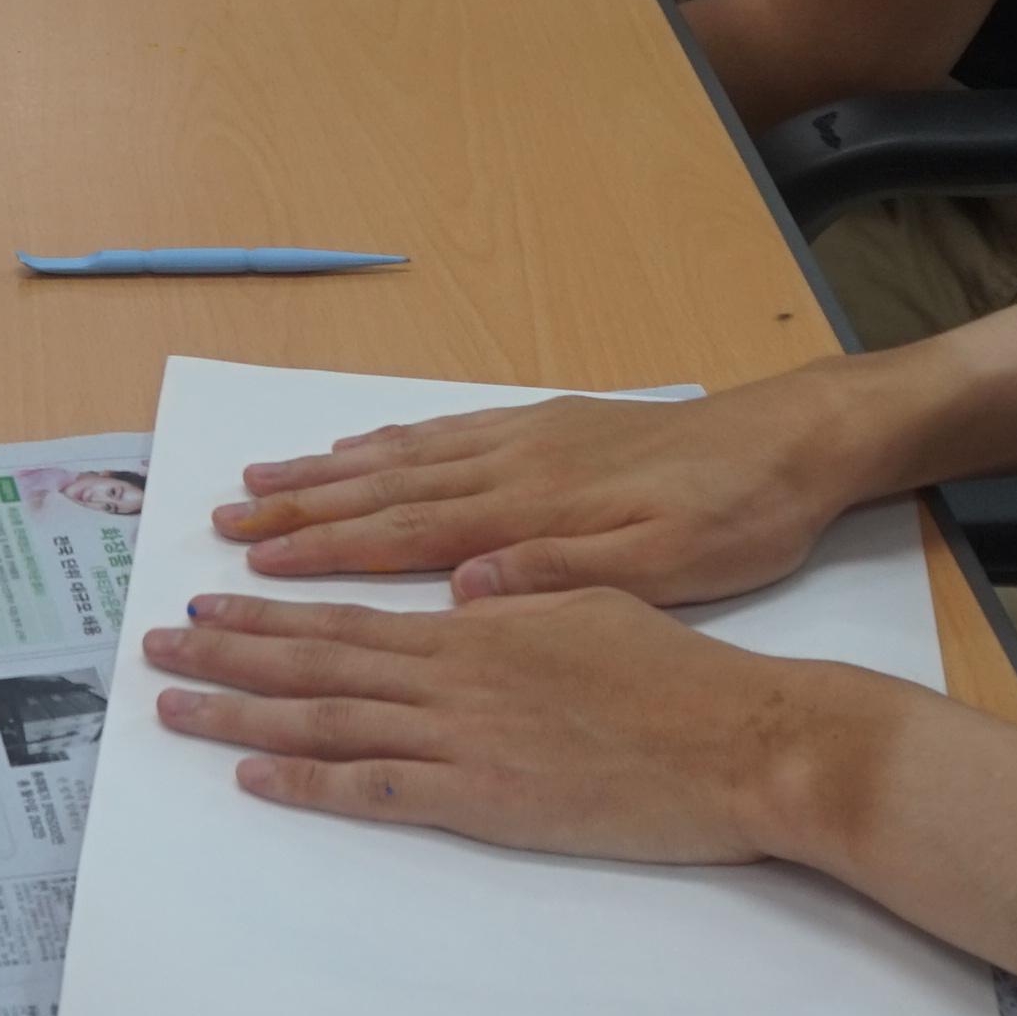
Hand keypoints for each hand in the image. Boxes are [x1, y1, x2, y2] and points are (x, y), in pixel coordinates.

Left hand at [143, 587, 868, 865]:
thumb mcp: (599, 603)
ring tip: (176, 703)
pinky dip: (308, 781)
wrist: (747, 740)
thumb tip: (469, 588)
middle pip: (319, 660)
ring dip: (243, 710)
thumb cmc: (686, 679)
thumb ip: (523, 598)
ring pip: (328, 718)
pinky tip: (255, 775)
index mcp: (483, 624)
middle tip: (158, 645)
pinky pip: (376, 789)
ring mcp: (466, 738)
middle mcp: (458, 673)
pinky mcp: (488, 799)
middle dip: (230, 652)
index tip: (216, 602)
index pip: (355, 616)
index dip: (277, 611)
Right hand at [213, 372, 869, 602]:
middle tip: (222, 524)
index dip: (322, 553)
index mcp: (532, 514)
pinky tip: (362, 445)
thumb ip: (558, 577)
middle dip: (297, 510)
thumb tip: (465, 590)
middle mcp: (514, 468)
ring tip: (263, 480)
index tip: (252, 568)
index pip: (403, 537)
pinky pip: (445, 432)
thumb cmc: (735, 519)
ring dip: (327, 472)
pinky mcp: (551, 424)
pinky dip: (388, 442)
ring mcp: (528, 440)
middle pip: (382, 490)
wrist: (794, 441)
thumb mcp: (664, 570)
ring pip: (403, 456)